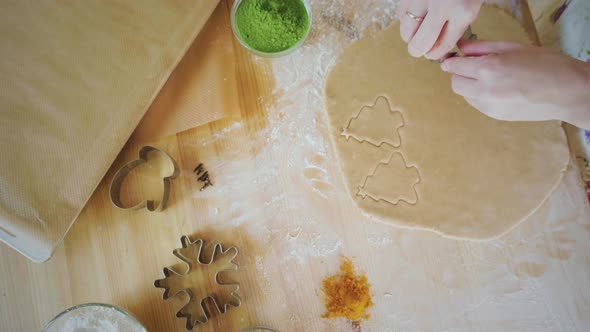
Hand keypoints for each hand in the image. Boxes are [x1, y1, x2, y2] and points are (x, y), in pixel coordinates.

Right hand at [397, 0, 483, 58]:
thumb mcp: (471, 6)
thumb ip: (455, 27)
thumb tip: (434, 50)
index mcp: (463, 12)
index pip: (441, 47)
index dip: (435, 54)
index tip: (433, 52)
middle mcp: (442, 5)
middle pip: (419, 44)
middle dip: (418, 50)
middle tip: (420, 45)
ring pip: (406, 32)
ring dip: (410, 34)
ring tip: (419, 26)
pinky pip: (401, 14)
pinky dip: (406, 18)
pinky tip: (416, 11)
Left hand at [441, 41, 589, 128]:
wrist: (566, 92)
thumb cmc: (544, 64)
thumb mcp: (512, 47)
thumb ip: (482, 47)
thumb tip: (461, 48)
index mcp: (489, 68)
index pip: (455, 66)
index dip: (451, 61)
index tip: (453, 59)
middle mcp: (485, 90)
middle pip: (455, 83)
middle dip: (459, 74)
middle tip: (472, 67)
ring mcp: (489, 106)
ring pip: (464, 95)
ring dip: (469, 85)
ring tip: (491, 78)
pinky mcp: (494, 116)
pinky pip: (476, 104)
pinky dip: (479, 96)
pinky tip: (498, 89)